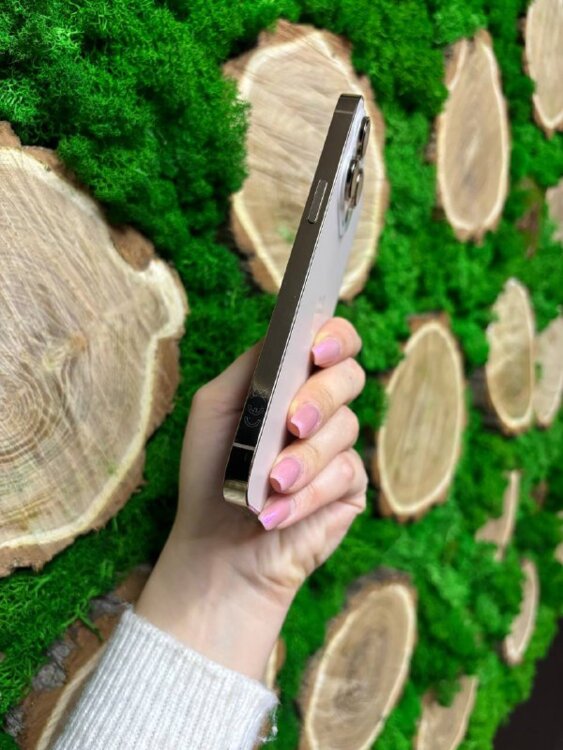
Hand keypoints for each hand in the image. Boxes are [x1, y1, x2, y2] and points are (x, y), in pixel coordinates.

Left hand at [136, 317, 367, 679]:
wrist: (215, 544)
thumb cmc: (211, 471)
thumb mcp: (215, 407)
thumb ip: (250, 368)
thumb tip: (285, 335)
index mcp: (293, 381)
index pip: (333, 342)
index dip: (335, 337)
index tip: (317, 349)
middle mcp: (321, 408)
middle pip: (348, 377)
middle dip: (320, 398)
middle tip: (292, 424)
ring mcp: (338, 447)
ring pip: (346, 429)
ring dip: (304, 459)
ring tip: (271, 484)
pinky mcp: (350, 487)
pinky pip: (346, 474)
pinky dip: (308, 494)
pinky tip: (275, 513)